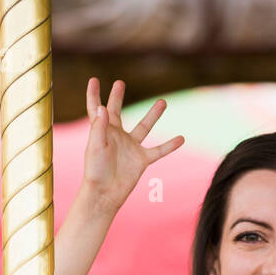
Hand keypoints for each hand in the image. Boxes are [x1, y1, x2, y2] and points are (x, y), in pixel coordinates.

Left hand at [82, 77, 183, 210]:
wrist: (105, 194)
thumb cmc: (95, 171)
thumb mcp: (96, 146)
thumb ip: (99, 127)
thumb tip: (103, 108)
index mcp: (102, 131)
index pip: (97, 109)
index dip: (94, 95)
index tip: (94, 80)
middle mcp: (116, 136)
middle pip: (117, 112)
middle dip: (117, 98)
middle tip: (120, 83)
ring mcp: (130, 147)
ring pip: (144, 127)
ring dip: (153, 115)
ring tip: (163, 101)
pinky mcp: (141, 159)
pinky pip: (158, 150)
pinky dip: (170, 146)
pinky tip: (181, 139)